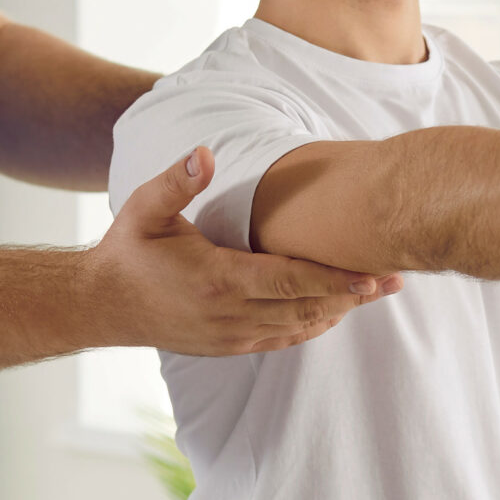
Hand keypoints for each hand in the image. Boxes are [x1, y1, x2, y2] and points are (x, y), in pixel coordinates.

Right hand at [91, 147, 400, 354]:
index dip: (335, 279)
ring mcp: (231, 336)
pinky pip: (282, 340)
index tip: (373, 273)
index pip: (290, 282)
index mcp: (217, 279)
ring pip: (299, 328)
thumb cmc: (129, 250)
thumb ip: (177, 181)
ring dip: (339, 312)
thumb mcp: (145, 208)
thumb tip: (205, 153)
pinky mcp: (229, 346)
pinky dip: (313, 327)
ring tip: (377, 293)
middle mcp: (229, 315)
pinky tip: (336, 312)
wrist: (103, 304)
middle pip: (306, 309)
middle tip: (395, 280)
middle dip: (352, 296)